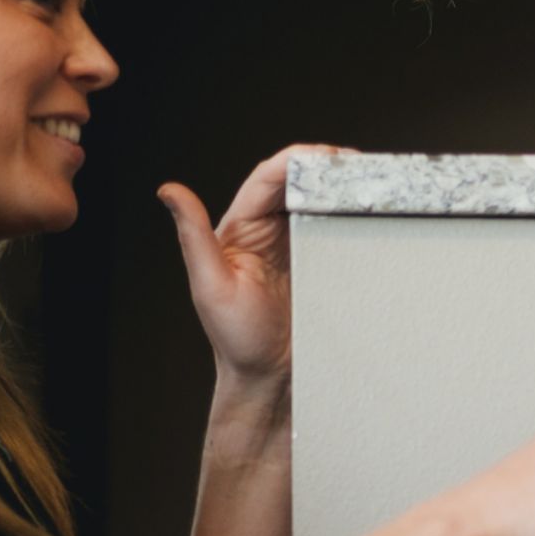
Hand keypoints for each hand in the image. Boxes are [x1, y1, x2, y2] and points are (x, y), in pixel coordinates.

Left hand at [159, 144, 341, 385]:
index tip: (324, 155)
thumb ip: (192, 235)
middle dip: (323, 165)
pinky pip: (333, 230)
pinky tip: (365, 209)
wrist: (270, 380)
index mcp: (239, 228)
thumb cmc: (236, 342)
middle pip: (295, 181)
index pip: (266, 179)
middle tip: (355, 163)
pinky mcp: (317, 264)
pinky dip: (348, 214)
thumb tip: (169, 190)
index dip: (295, 159)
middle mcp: (266, 231)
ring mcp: (294, 246)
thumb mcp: (211, 287)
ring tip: (364, 179)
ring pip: (316, 200)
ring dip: (338, 185)